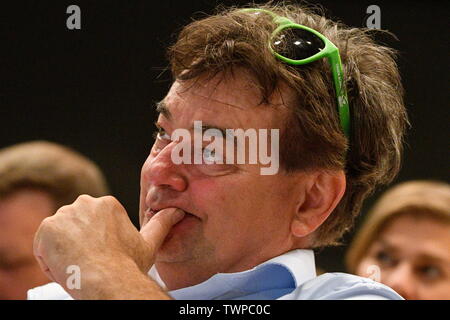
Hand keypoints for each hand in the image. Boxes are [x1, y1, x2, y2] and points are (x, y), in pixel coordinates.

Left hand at [33, 195, 183, 298]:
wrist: (107, 278)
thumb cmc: (128, 263)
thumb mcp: (149, 242)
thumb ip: (162, 223)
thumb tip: (177, 211)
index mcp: (107, 204)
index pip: (93, 222)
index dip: (96, 241)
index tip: (102, 254)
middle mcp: (85, 203)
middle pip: (75, 224)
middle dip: (79, 241)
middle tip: (90, 260)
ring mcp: (64, 214)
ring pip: (59, 234)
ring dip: (65, 249)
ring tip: (80, 265)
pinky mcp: (47, 228)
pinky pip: (43, 244)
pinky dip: (50, 257)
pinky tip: (67, 266)